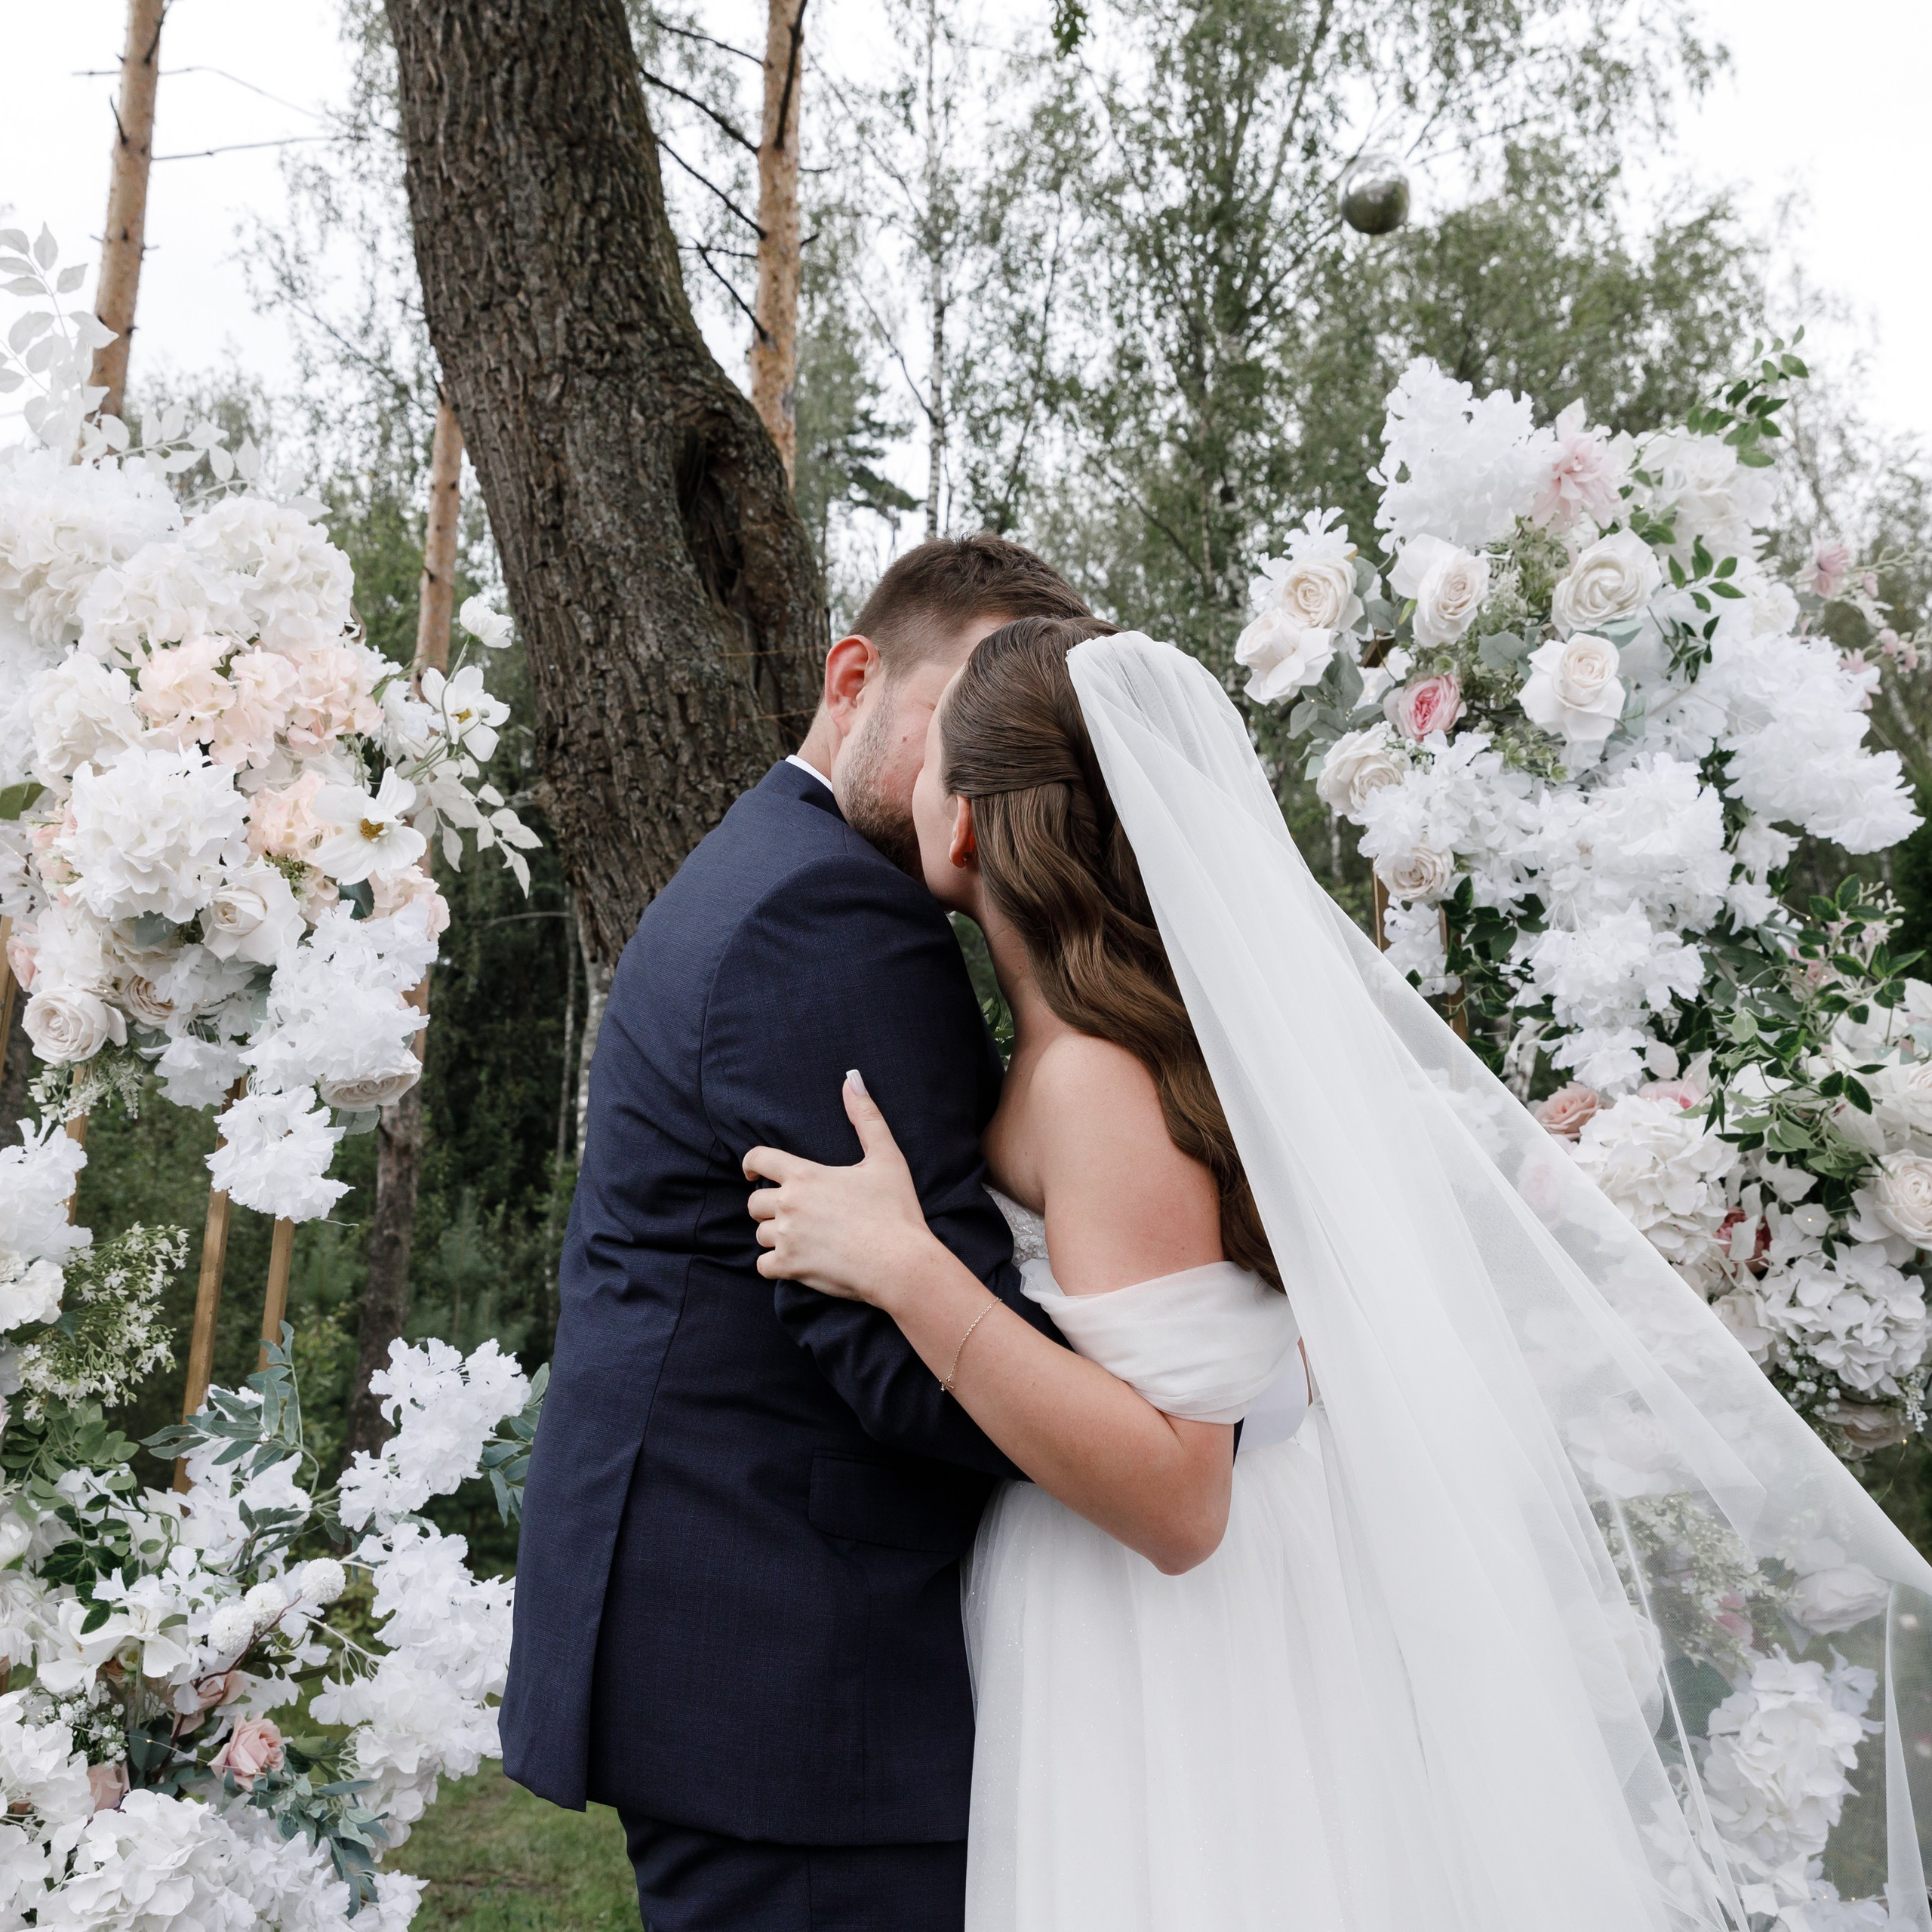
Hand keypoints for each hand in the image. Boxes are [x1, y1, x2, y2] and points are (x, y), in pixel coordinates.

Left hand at [743, 1074, 937, 1305]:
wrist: (901, 1263)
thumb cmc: (896, 1210)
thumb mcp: (887, 1157)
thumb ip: (866, 1117)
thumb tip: (852, 1078)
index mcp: (805, 1175)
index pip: (758, 1159)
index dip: (751, 1164)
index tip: (754, 1174)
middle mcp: (789, 1204)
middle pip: (755, 1203)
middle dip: (769, 1207)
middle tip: (793, 1212)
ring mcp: (787, 1238)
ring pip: (760, 1235)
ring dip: (775, 1236)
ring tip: (803, 1238)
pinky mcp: (790, 1268)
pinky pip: (763, 1266)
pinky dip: (775, 1265)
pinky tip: (796, 1262)